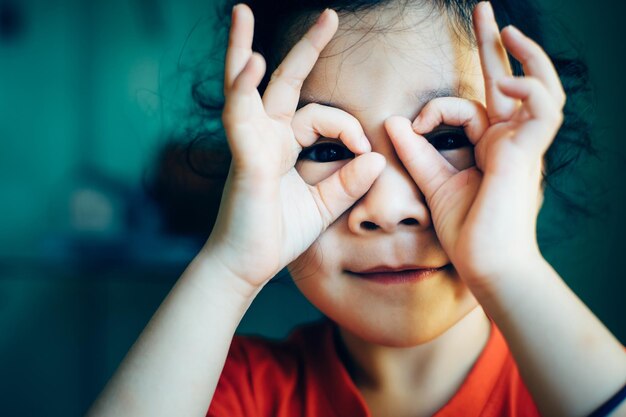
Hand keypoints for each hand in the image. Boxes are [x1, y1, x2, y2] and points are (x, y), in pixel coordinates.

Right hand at [205, 5, 384, 293]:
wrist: (246, 267)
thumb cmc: (276, 234)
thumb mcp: (323, 207)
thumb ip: (349, 182)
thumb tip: (378, 158)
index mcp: (284, 146)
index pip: (321, 116)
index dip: (348, 127)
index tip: (365, 151)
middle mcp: (264, 137)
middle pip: (284, 83)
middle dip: (306, 48)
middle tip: (329, 16)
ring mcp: (249, 144)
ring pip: (246, 87)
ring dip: (244, 49)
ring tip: (242, 12)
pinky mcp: (243, 159)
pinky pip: (240, 117)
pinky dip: (243, 89)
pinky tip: (252, 63)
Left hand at [384, 2, 565, 295]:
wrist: (486, 265)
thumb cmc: (466, 231)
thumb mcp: (434, 182)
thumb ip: (416, 152)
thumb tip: (393, 121)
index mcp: (490, 147)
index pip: (471, 106)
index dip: (436, 108)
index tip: (413, 125)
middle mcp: (511, 141)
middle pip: (510, 82)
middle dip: (496, 45)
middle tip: (484, 9)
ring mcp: (524, 146)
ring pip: (539, 89)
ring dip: (525, 58)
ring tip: (505, 30)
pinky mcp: (529, 154)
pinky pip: (542, 109)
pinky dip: (526, 89)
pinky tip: (502, 83)